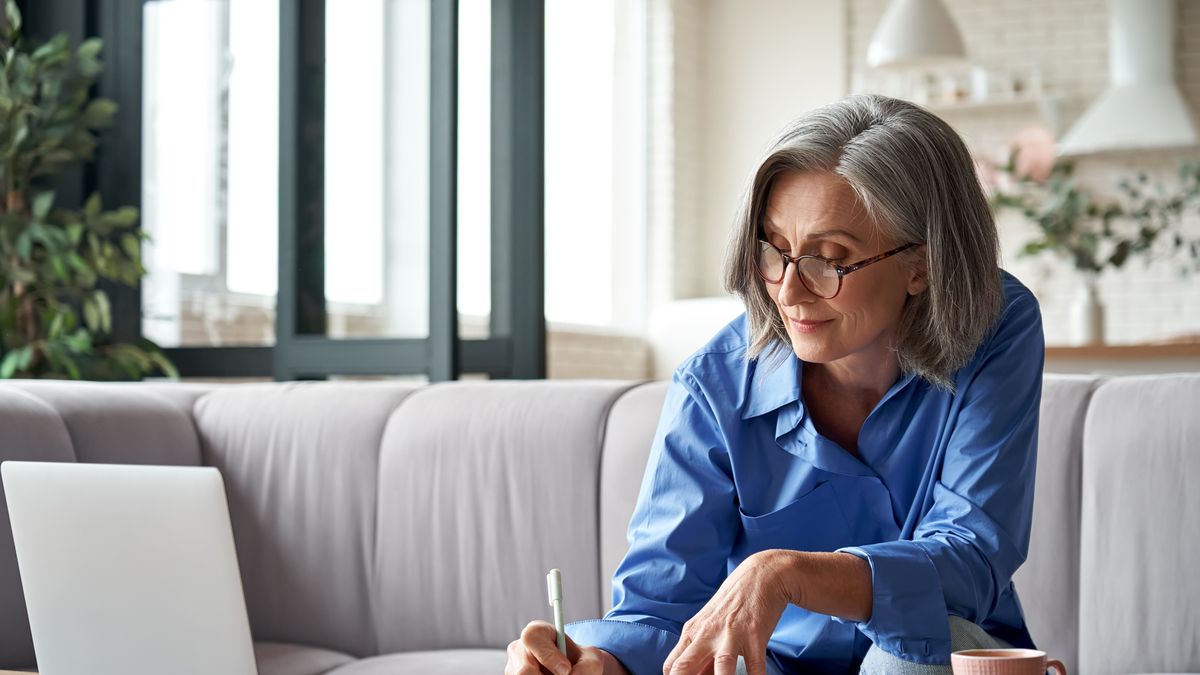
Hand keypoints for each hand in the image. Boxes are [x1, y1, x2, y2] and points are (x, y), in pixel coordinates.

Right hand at [506, 620, 610, 674]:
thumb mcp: (590, 659)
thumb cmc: (579, 661)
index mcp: (536, 633)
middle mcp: (519, 649)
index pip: (532, 638)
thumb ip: (586, 665)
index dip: (549, 656)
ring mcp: (512, 668)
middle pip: (523, 670)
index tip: (566, 669)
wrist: (572, 670)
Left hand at [662, 550, 791, 674]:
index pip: (672, 666)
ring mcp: (731, 635)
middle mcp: (707, 634)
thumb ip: (701, 651)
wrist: (760, 575)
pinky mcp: (755, 636)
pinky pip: (755, 667)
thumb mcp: (709, 624)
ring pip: (722, 668)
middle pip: (685, 667)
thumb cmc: (733, 603)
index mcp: (693, 632)